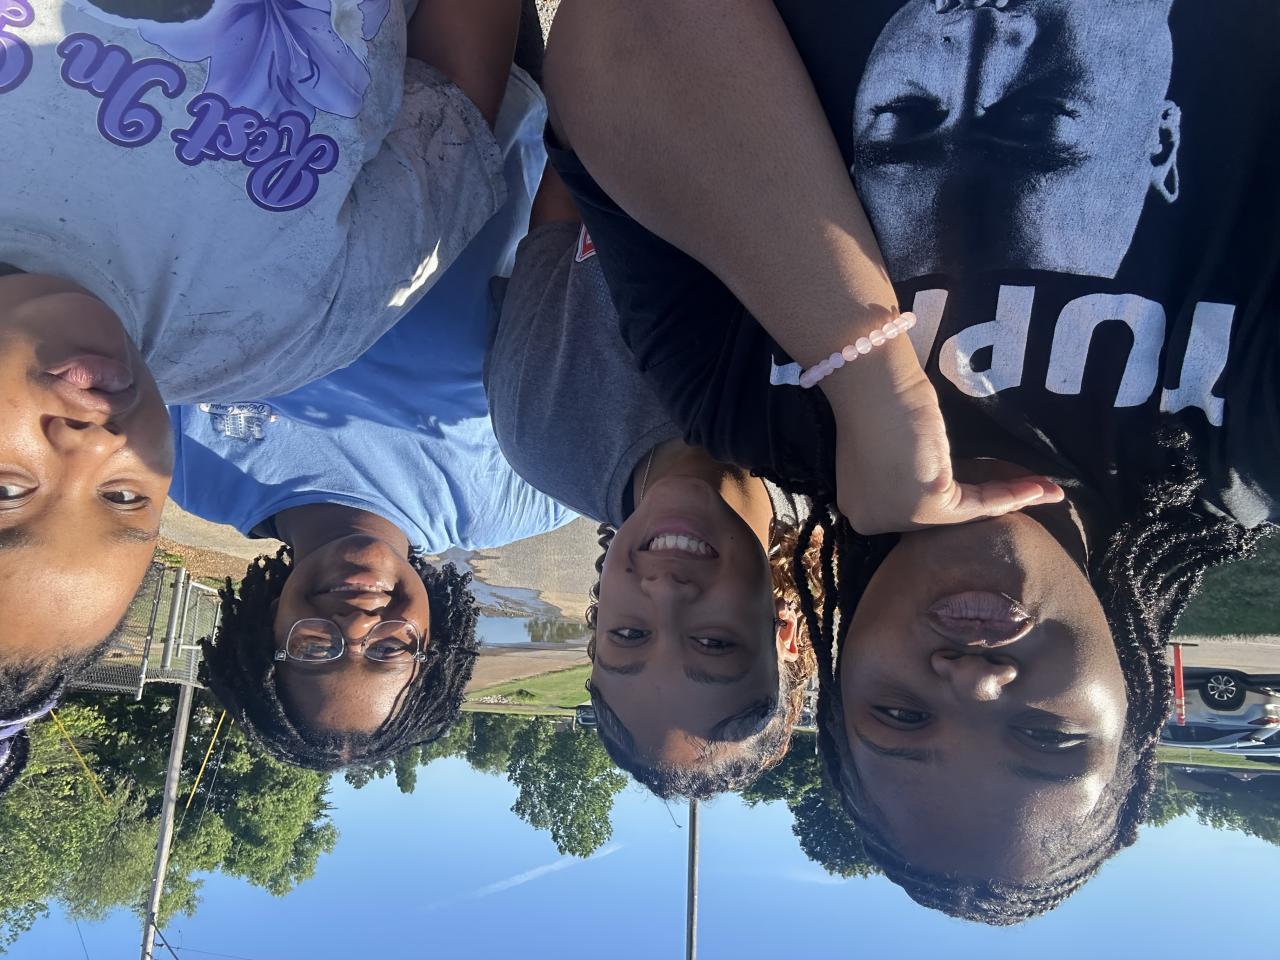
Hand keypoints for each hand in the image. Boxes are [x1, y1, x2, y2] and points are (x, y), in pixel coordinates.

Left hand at [825, 352, 1063, 535]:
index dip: (968, 495)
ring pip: (964, 513)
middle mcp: (874, 520)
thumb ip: (919, 472)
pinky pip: (975, 506)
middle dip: (996, 498)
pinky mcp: (925, 508)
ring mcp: (897, 518)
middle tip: (1033, 488)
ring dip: (1013, 497)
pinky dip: (1011, 495)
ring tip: (1049, 490)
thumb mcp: (900, 447)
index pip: (922, 511)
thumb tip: (952, 479)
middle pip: (946, 515)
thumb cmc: (877, 401)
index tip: (1002, 485)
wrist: (872, 383)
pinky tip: (1039, 488)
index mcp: (860, 508)